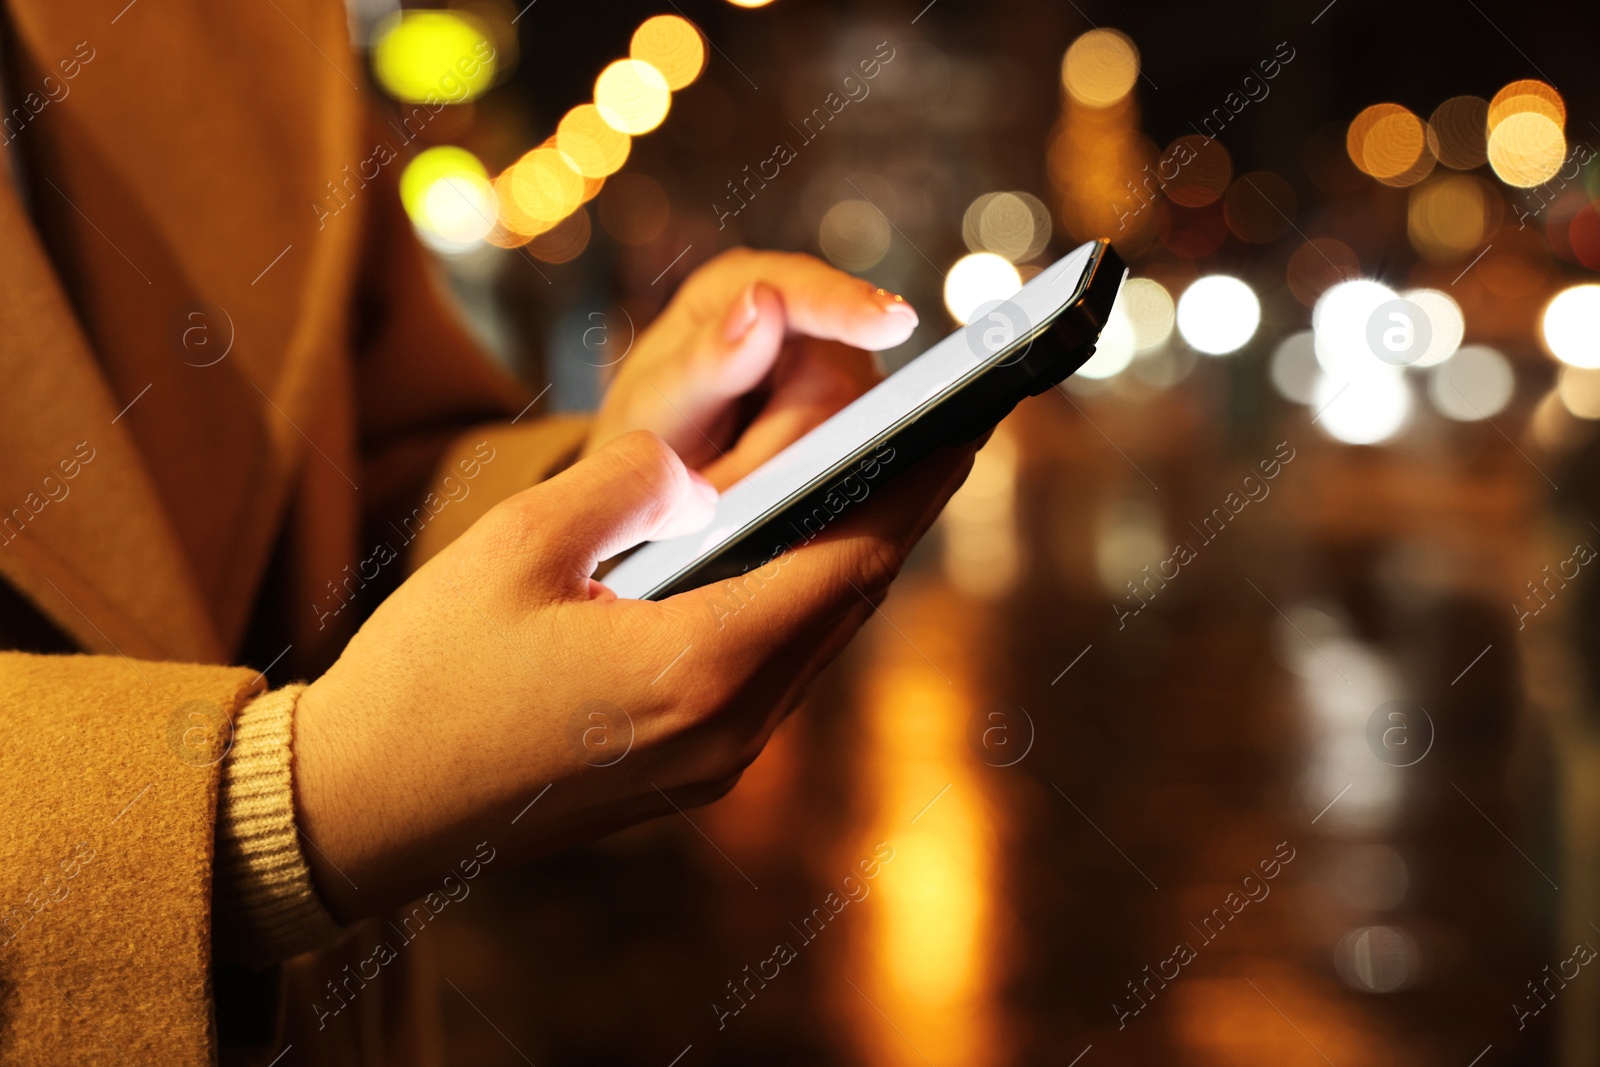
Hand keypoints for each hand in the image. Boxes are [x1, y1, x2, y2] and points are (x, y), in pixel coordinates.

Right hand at [293, 430, 974, 919]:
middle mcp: (726, 731)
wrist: (363, 807)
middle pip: (846, 605)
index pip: (845, 562)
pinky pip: (774, 677)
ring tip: (883, 488)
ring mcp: (711, 766)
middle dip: (899, 517)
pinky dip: (801, 611)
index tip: (965, 425)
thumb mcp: (518, 544)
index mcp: (697, 669)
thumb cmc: (427, 673)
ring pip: (815, 645)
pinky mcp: (686, 776)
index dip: (912, 487)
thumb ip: (628, 481)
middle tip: (942, 439)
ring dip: (853, 565)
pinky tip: (797, 564)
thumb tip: (698, 470)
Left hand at [583, 249, 917, 489]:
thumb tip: (762, 303)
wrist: (651, 478)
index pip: (806, 293)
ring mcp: (830, 365)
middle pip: (837, 384)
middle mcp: (796, 317)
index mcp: (737, 288)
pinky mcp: (850, 412)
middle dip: (781, 447)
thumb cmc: (649, 427)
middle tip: (721, 483)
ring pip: (853, 428)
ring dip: (794, 469)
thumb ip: (706, 358)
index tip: (895, 322)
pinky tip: (777, 488)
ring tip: (733, 478)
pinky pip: (855, 454)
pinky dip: (813, 480)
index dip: (850, 308)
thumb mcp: (656, 400)